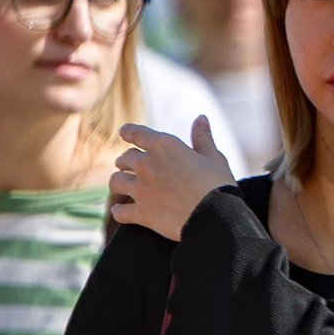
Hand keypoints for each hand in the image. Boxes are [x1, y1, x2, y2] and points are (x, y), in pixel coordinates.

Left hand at [108, 118, 234, 241]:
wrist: (214, 216)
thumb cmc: (218, 184)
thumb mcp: (214, 158)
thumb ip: (203, 138)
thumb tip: (201, 118)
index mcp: (164, 146)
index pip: (137, 133)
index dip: (128, 131)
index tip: (124, 132)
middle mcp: (146, 165)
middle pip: (124, 158)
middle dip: (125, 160)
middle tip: (126, 164)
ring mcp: (141, 189)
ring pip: (115, 182)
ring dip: (118, 182)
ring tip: (121, 185)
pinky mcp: (141, 213)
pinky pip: (120, 211)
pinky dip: (119, 211)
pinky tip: (119, 211)